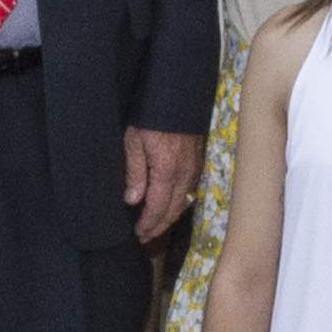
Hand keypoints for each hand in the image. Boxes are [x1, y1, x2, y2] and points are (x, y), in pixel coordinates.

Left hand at [123, 125, 197, 241]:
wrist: (175, 94)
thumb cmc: (149, 116)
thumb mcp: (133, 141)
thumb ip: (135, 173)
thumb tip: (133, 201)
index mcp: (167, 171)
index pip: (159, 207)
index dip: (149, 224)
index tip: (138, 234)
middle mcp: (185, 174)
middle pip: (174, 209)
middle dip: (159, 226)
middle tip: (145, 237)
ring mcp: (194, 167)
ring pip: (184, 201)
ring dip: (169, 216)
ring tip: (155, 226)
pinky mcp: (197, 160)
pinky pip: (189, 189)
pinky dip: (178, 202)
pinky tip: (169, 204)